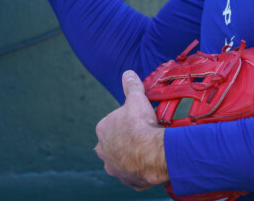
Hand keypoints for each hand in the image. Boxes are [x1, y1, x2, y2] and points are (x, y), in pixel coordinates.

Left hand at [94, 70, 167, 189]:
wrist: (151, 153)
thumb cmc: (141, 124)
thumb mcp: (137, 99)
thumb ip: (131, 87)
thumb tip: (127, 73)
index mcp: (102, 129)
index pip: (113, 123)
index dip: (126, 120)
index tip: (139, 120)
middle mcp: (103, 150)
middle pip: (115, 142)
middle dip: (127, 139)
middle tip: (144, 135)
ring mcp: (114, 168)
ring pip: (122, 160)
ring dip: (132, 156)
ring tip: (148, 150)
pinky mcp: (127, 180)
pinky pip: (134, 174)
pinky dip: (141, 169)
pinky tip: (151, 163)